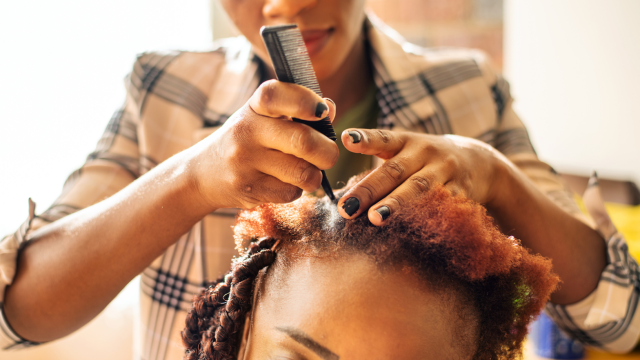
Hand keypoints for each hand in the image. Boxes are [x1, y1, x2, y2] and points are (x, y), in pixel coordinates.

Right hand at [189, 80, 337, 208]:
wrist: (203, 174)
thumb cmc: (246, 140)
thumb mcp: (264, 119)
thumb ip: (298, 111)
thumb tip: (330, 108)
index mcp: (253, 107)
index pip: (276, 95)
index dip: (305, 100)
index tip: (322, 111)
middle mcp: (246, 132)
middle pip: (302, 140)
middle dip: (327, 151)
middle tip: (328, 154)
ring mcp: (245, 162)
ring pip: (302, 172)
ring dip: (314, 175)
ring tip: (306, 171)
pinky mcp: (249, 190)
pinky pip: (291, 193)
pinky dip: (296, 190)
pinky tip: (283, 182)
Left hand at [337, 129, 507, 224]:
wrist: (478, 162)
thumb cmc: (424, 163)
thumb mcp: (405, 155)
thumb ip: (378, 173)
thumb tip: (344, 200)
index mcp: (406, 142)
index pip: (383, 139)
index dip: (365, 139)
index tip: (346, 139)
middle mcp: (425, 153)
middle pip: (394, 171)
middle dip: (369, 190)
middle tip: (347, 207)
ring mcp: (445, 171)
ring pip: (419, 188)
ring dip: (396, 204)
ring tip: (376, 219)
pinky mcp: (462, 191)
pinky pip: (442, 206)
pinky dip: (426, 217)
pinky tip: (412, 230)